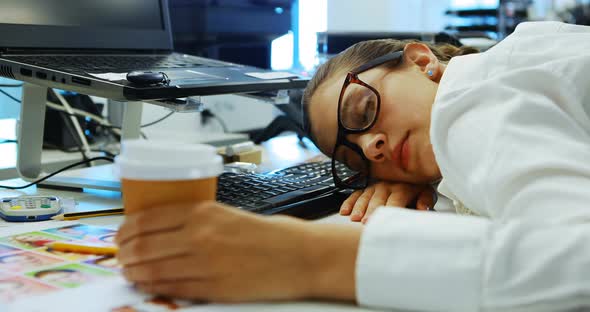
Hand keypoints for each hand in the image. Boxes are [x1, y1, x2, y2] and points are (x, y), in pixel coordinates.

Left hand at [116, 201, 360, 301]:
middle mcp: (200, 235)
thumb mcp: (229, 215)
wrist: (300, 257)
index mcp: (205, 211)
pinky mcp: (213, 287)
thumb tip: (162, 230)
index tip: (121, 234)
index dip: (127, 229)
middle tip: (120, 256)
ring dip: (133, 271)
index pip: (149, 218)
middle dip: (125, 252)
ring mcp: (205, 263)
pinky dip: (152, 286)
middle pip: (144, 245)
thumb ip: (197, 220)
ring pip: (152, 268)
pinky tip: (145, 284)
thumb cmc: (270, 235)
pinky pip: (171, 287)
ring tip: (128, 271)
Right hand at [340, 182, 434, 222]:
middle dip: (371, 211)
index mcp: (402, 188)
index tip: (383, 221)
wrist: (409, 174)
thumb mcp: (426, 193)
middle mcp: (387, 186)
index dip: (389, 210)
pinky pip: (356, 194)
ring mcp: (375, 187)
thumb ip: (425, 201)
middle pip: (377, 200)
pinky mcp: (367, 189)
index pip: (395, 201)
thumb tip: (422, 208)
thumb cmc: (417, 188)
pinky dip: (349, 202)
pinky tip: (344, 211)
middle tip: (365, 222)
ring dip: (358, 207)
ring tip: (354, 218)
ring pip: (365, 197)